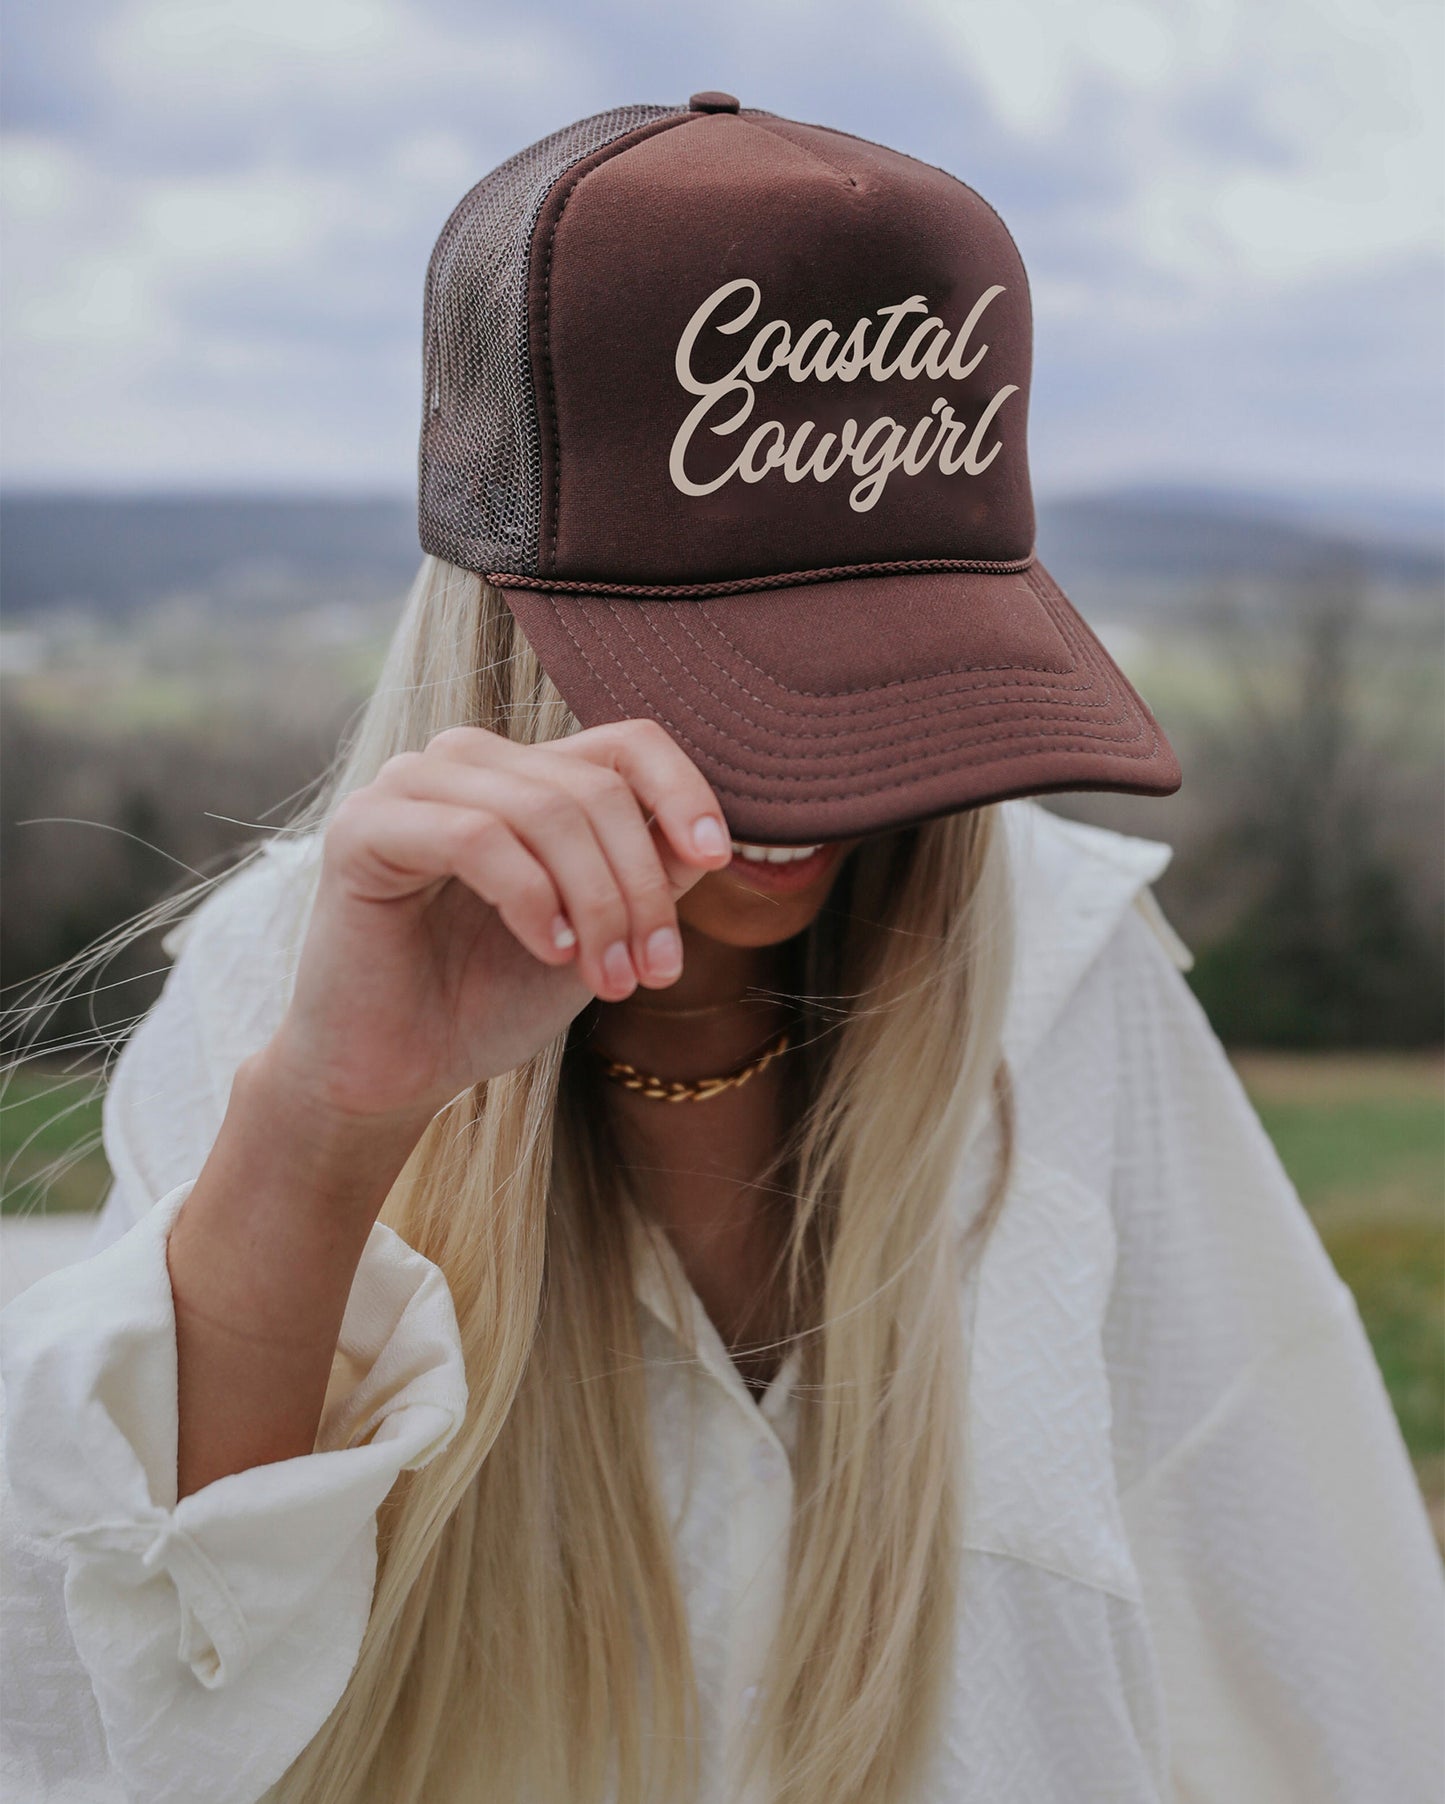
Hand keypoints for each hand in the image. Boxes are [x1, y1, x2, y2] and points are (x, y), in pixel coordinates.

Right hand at [259, 720, 731, 1129]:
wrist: (393, 1073)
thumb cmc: (487, 1002)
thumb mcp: (595, 935)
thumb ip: (645, 876)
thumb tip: (706, 839)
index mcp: (524, 776)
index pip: (626, 743)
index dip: (682, 790)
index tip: (718, 859)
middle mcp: (467, 763)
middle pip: (595, 788)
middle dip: (641, 888)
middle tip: (652, 972)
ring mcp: (409, 786)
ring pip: (545, 810)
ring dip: (597, 903)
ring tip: (608, 979)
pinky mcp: (363, 828)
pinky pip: (477, 837)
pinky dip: (531, 898)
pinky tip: (550, 952)